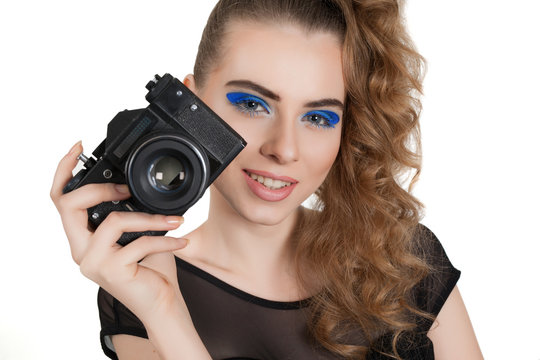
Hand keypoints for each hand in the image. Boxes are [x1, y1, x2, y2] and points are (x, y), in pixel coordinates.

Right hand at [50, 141, 189, 321]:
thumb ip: (131, 211)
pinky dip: (165, 239)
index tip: (78, 146)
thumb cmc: (151, 268)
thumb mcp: (139, 233)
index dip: (64, 170)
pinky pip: (139, 243)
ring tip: (175, 220)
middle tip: (127, 190)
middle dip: (100, 188)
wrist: (162, 303)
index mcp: (84, 238)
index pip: (61, 200)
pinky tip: (181, 240)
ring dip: (149, 218)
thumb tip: (139, 184)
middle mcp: (82, 250)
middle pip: (68, 205)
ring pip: (113, 221)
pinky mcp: (111, 271)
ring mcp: (93, 262)